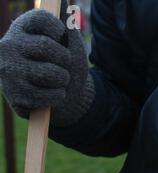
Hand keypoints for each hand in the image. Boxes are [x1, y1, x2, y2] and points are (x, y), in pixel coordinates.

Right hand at [0, 2, 93, 126]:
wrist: (65, 97)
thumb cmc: (66, 65)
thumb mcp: (69, 43)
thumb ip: (66, 23)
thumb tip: (64, 0)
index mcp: (21, 29)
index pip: (40, 18)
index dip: (58, 28)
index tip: (61, 37)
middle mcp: (8, 46)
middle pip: (45, 46)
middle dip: (65, 59)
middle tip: (64, 65)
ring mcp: (8, 71)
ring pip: (49, 73)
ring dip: (64, 79)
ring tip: (60, 80)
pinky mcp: (14, 95)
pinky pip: (47, 95)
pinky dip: (59, 96)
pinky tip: (54, 94)